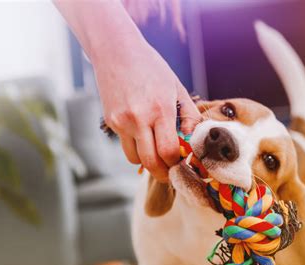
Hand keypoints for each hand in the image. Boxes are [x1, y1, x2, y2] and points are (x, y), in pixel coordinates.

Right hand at [94, 40, 200, 181]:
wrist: (116, 51)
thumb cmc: (151, 68)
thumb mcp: (177, 88)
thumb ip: (190, 115)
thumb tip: (194, 139)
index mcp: (160, 110)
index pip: (169, 152)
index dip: (176, 164)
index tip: (182, 164)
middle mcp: (138, 119)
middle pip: (151, 163)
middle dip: (163, 173)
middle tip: (171, 173)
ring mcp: (121, 122)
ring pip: (135, 160)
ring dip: (148, 161)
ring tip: (157, 152)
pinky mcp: (110, 122)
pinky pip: (125, 146)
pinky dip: (136, 148)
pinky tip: (143, 135)